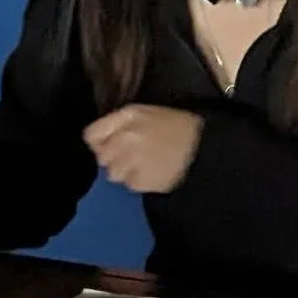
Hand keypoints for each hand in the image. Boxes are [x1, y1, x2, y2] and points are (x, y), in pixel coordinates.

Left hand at [82, 105, 203, 194]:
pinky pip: (130, 185)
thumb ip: (118, 123)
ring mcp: (134, 161)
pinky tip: (154, 172)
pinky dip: (140, 182)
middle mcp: (126, 138)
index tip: (110, 145)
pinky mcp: (143, 180)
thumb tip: (97, 139)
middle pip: (101, 157)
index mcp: (127, 116)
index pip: (91, 135)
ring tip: (146, 164)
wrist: (205, 147)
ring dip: (126, 172)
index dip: (99, 142)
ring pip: (113, 174)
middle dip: (114, 158)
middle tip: (133, 155)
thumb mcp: (146, 113)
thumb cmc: (177, 127)